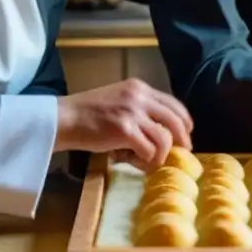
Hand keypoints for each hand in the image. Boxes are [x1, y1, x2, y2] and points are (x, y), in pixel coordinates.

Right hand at [54, 79, 192, 170]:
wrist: (64, 118)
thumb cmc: (88, 113)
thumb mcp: (118, 100)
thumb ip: (139, 109)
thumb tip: (162, 131)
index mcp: (139, 88)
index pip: (173, 104)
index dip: (184, 121)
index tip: (186, 135)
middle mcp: (140, 96)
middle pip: (176, 120)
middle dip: (182, 140)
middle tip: (181, 153)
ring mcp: (132, 112)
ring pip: (164, 138)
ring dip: (160, 155)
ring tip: (148, 162)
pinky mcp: (124, 130)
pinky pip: (149, 150)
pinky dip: (145, 161)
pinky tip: (135, 162)